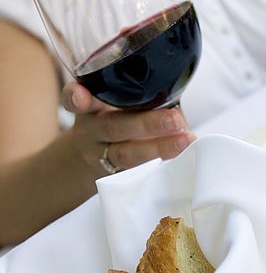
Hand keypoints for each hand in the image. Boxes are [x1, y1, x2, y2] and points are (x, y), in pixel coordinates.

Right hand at [62, 82, 195, 174]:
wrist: (87, 159)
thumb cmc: (112, 119)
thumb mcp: (110, 103)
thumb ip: (136, 96)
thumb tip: (178, 101)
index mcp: (88, 107)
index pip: (72, 99)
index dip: (75, 97)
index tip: (81, 95)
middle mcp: (92, 131)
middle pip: (112, 128)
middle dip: (145, 124)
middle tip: (174, 120)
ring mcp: (102, 156)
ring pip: (125, 155)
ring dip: (158, 148)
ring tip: (185, 140)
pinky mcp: (116, 176)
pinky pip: (137, 173)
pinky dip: (161, 164)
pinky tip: (182, 156)